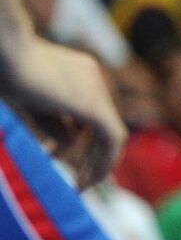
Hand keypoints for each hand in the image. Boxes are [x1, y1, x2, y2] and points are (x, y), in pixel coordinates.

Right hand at [0, 37, 126, 187]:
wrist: (7, 52)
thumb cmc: (7, 72)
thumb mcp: (32, 103)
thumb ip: (52, 124)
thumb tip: (65, 150)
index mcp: (78, 71)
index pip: (85, 111)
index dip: (78, 137)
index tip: (61, 157)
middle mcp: (92, 78)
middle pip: (100, 123)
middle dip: (95, 154)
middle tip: (83, 181)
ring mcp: (96, 89)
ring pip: (109, 133)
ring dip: (99, 163)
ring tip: (82, 186)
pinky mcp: (93, 104)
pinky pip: (112, 137)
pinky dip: (104, 161)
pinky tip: (86, 180)